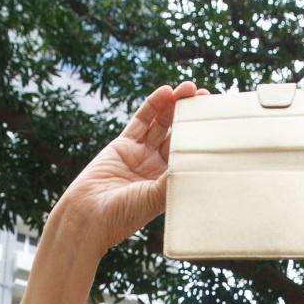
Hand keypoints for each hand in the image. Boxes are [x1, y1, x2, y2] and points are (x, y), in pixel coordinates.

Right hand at [49, 82, 205, 259]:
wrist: (88, 215)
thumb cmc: (123, 215)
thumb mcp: (155, 198)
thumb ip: (173, 178)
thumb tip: (197, 164)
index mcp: (170, 182)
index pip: (191, 153)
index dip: (202, 136)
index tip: (215, 120)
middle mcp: (157, 167)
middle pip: (178, 134)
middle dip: (190, 115)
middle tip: (204, 96)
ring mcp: (140, 154)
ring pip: (161, 124)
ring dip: (174, 105)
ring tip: (187, 88)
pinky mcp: (123, 145)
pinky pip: (141, 121)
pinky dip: (153, 105)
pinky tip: (165, 91)